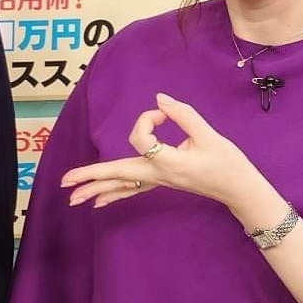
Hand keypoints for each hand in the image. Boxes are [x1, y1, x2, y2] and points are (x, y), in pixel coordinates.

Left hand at [60, 92, 266, 210]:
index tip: (164, 112)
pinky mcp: (161, 182)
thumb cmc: (228, 163)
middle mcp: (158, 175)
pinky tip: (97, 203)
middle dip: (91, 177)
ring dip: (96, 189)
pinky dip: (114, 194)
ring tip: (71, 198)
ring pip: (122, 185)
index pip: (142, 140)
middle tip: (64, 182)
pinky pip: (131, 190)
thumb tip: (158, 99)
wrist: (239, 189)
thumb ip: (183, 115)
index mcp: (168, 163)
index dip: (148, 120)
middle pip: (118, 175)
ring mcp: (158, 181)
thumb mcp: (209, 135)